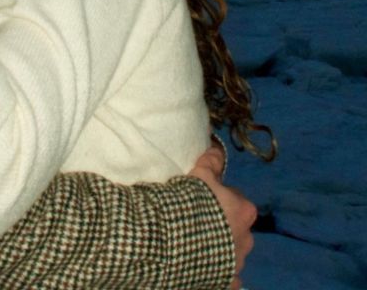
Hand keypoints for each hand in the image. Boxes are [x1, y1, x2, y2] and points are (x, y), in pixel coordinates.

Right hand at [189, 143, 256, 289]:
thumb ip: (212, 161)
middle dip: (223, 224)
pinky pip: (228, 277)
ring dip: (221, 246)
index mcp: (244, 211)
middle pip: (237, 227)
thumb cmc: (192, 203)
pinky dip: (220, 272)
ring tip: (197, 241)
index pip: (237, 200)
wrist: (176, 240)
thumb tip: (218, 147)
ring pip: (233, 252)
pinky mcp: (228, 282)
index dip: (220, 198)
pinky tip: (204, 266)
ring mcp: (238, 263)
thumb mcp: (200, 176)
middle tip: (199, 219)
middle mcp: (247, 238)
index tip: (204, 198)